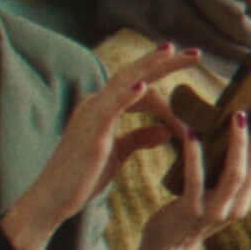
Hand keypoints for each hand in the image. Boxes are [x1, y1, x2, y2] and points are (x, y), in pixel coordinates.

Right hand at [0, 43, 200, 249]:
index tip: (190, 66)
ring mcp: (91, 114)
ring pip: (123, 83)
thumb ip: (140, 137)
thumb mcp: (119, 153)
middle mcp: (96, 104)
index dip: (163, 74)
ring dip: (149, 68)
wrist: (54, 197)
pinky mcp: (89, 131)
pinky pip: (108, 107)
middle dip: (164, 62)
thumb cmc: (84, 176)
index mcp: (104, 108)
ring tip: (171, 52)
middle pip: (134, 75)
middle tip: (196, 52)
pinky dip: (125, 95)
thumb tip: (166, 130)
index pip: (138, 83)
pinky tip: (142, 86)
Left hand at [130, 98, 250, 249]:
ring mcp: (219, 210)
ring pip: (236, 173)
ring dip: (239, 143)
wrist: (168, 246)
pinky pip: (195, 181)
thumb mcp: (217, 188)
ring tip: (239, 115)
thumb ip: (229, 165)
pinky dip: (194, 156)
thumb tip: (235, 122)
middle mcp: (242, 205)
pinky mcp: (192, 211)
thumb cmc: (191, 207)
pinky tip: (191, 134)